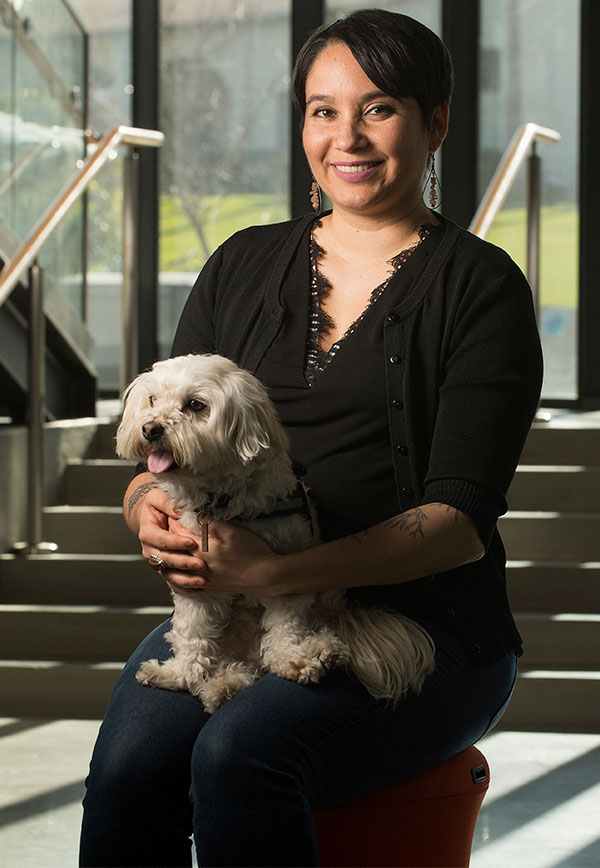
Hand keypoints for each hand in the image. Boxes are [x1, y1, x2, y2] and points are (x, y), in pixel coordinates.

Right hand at [133, 486, 208, 594]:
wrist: (153, 516)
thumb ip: (168, 503)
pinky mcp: (166, 570)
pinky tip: (199, 590)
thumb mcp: (159, 497)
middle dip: (184, 563)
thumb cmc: (158, 506)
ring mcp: (158, 562)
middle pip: (165, 560)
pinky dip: (185, 588)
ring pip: (169, 575)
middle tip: (201, 564)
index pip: (161, 539)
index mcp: (147, 532)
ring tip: (203, 582)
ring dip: (186, 580)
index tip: (192, 541)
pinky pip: (173, 583)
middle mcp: (150, 550)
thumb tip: (179, 509)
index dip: (175, 542)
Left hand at [168, 519, 282, 595]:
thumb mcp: (233, 532)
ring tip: (171, 547)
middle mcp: (199, 566)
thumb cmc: (252, 553)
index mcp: (202, 550)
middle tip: (167, 526)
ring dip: (173, 557)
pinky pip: (188, 583)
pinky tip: (182, 570)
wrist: (266, 577)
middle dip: (170, 537)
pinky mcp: (211, 587)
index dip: (173, 521)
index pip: (179, 533)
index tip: (170, 512)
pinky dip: (181, 575)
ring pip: (179, 569)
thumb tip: (195, 516)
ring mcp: (204, 579)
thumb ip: (211, 524)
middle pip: (176, 551)